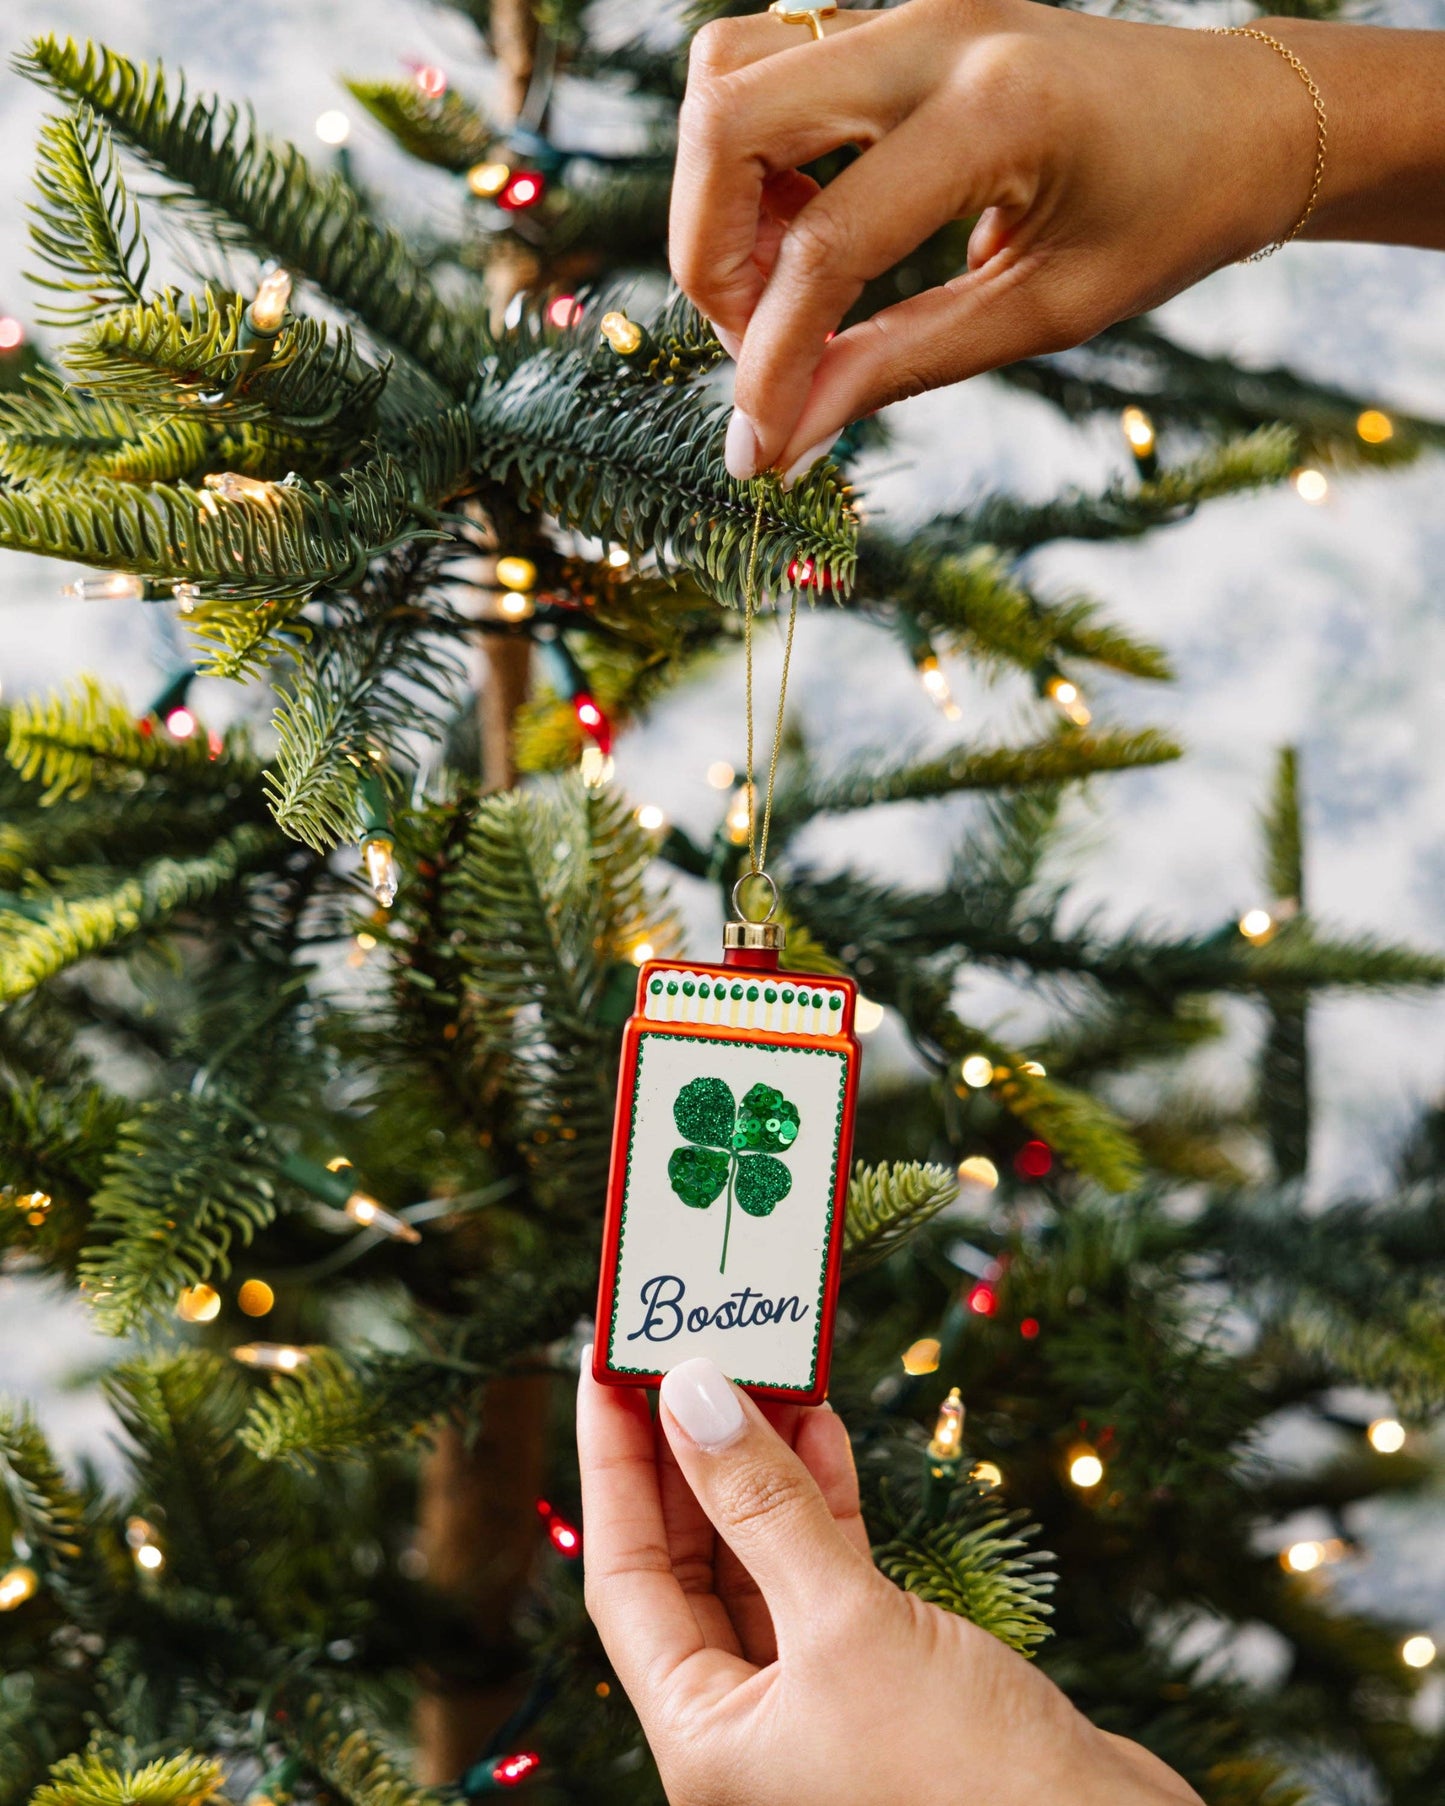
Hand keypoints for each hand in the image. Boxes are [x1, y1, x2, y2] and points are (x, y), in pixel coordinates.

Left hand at [577, 1353, 1199, 1805]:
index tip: (606, 1370)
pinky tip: (821, 1431)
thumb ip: (762, 1506)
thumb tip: (691, 1397)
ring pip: (760, 1559)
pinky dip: (821, 1501)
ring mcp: (817, 1703)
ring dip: (759, 1465)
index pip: (623, 1576)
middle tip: (682, 1353)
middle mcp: (749, 1727)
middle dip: (686, 1455)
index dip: (612, 1467)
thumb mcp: (847, 1624)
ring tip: (757, 1370)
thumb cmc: (970, 1782)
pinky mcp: (886, 1680)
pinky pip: (826, 1572)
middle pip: (687, 1563)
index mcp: (705, 1741)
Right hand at [669, 0, 1323, 482]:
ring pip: (727, 73)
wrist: (1244, 116)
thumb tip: (781, 440)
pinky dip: (752, 159)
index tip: (759, 442)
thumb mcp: (1041, 314)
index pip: (829, 245)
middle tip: (757, 342)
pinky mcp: (894, 20)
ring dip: (721, 196)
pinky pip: (767, 67)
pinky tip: (807, 225)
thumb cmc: (1167, 219)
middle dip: (712, 255)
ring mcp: (908, 9)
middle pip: (731, 118)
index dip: (772, 360)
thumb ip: (897, 368)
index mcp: (998, 110)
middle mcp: (937, 32)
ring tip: (786, 279)